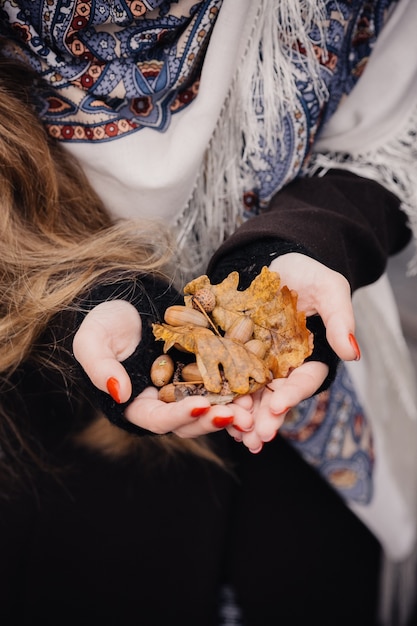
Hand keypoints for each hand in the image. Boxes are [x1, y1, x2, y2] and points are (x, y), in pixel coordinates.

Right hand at [73, 300, 253, 436]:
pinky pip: (222, 384)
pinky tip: (256, 382)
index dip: (180, 415)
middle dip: (214, 420)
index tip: (202, 404)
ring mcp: (185, 388)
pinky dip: (237, 387)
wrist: (125, 302)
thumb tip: (119, 393)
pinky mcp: (202, 370)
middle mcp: (163, 403)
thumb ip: (100, 367)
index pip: (158, 419)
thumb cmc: (104, 321)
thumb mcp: (93, 341)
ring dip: (232, 410)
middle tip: (239, 415)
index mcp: (136, 404)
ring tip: (252, 408)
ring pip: (210, 408)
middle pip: (190, 422)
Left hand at [232, 253, 359, 452]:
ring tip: (233, 431)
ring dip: (241, 414)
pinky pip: (225, 375)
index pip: (303, 382)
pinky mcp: (232, 353)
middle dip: (265, 418)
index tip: (278, 406)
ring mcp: (256, 362)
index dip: (292, 395)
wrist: (275, 261)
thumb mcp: (330, 290)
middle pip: (275, 397)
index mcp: (309, 357)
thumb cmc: (308, 275)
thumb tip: (353, 354)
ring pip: (249, 394)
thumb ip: (340, 320)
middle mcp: (282, 366)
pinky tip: (209, 407)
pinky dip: (220, 393)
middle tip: (254, 436)